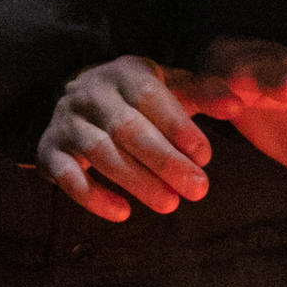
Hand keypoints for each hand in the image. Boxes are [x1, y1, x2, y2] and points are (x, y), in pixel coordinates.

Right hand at [38, 56, 213, 221]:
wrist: (77, 99)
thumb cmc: (138, 99)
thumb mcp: (171, 87)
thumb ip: (204, 93)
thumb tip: (236, 104)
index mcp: (125, 72)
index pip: (151, 97)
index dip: (178, 126)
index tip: (205, 157)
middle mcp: (92, 93)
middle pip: (128, 129)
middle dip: (165, 161)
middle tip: (198, 190)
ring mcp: (67, 122)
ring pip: (101, 153)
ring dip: (137, 181)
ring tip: (170, 203)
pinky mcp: (49, 151)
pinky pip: (67, 176)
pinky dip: (93, 197)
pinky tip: (122, 213)